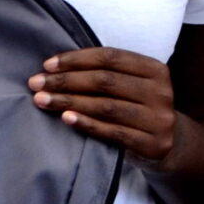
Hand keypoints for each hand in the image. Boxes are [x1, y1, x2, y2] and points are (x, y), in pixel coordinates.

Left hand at [31, 47, 183, 163]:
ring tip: (42, 100)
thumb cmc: (137, 108)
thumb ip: (107, 74)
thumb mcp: (132, 85)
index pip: (111, 58)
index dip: (76, 59)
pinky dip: (87, 124)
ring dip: (69, 102)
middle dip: (66, 80)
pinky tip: (66, 118)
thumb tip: (55, 66)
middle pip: (106, 81)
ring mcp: (159, 119)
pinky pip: (113, 132)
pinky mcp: (152, 145)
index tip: (47, 65)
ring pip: (107, 106)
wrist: (168, 144)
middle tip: (36, 83)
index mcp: (156, 69)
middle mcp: (161, 92)